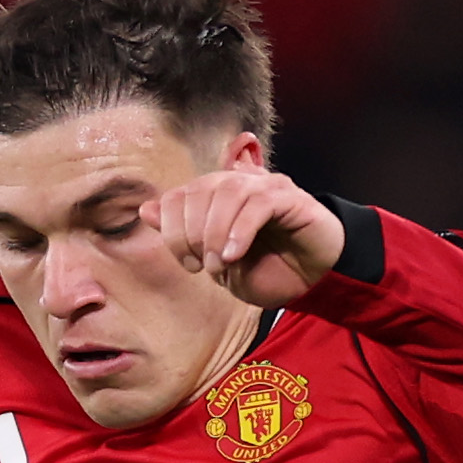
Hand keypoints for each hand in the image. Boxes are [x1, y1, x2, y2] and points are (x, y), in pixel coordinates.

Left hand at [138, 168, 344, 308]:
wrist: (315, 279)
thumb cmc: (268, 270)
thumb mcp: (217, 262)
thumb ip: (183, 236)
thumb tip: (146, 210)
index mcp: (215, 196)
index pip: (177, 196)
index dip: (173, 230)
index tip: (190, 264)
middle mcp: (237, 183)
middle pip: (198, 192)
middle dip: (193, 234)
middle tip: (205, 267)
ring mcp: (265, 186)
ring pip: (227, 193)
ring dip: (215, 233)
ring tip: (221, 265)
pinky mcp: (289, 197)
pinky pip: (258, 203)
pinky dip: (240, 230)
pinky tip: (235, 256)